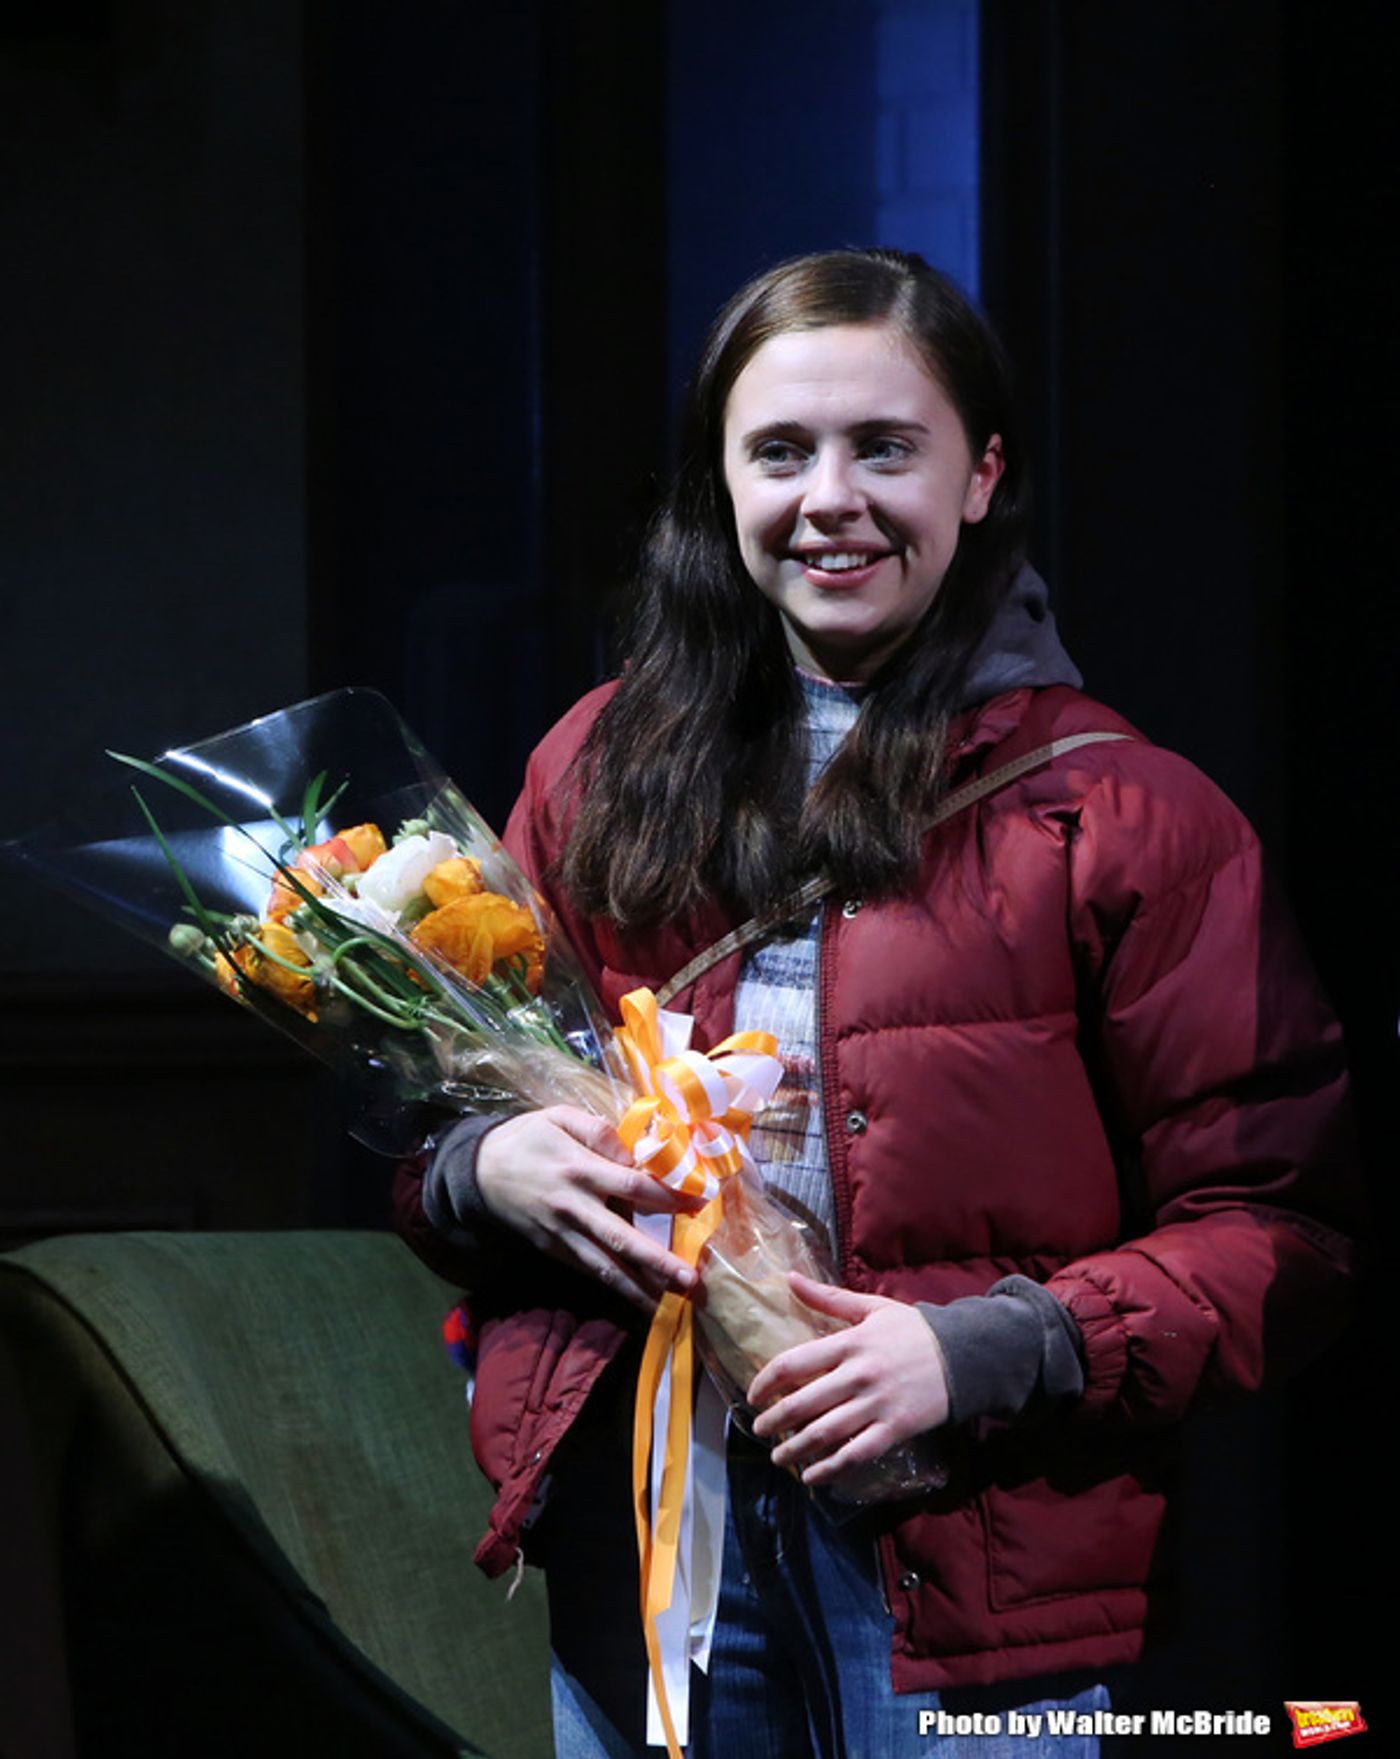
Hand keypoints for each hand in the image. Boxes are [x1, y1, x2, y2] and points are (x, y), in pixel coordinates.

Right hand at [476, 1105, 704, 1310]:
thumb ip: (598, 1131)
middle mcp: (573, 1207)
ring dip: (637, 1289)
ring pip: (603, 1267)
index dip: (667, 1197)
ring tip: (668, 1307)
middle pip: (621, 1239)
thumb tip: (633, 1153)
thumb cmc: (527, 1138)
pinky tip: (638, 1299)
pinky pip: (588, 1271)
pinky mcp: (553, 1250)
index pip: (632, 1186)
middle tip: (689, 1280)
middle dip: (656, 1262)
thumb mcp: (558, 1117)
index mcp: (579, 1169)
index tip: (699, 1205)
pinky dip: (613, 1287)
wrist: (479, 1171)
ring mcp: (561, 1234)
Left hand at [748, 1272, 949, 1489]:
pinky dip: (831, 1468)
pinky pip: (856, 1454)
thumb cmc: (913, 1330)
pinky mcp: (895, 1429)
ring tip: (778, 1456)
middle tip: (760, 1430)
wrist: (964, 1355)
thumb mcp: (871, 1308)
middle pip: (803, 1403)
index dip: (766, 1381)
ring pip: (825, 1433)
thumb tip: (789, 1278)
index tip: (754, 1395)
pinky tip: (813, 1475)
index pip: (794, 1363)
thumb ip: (828, 1298)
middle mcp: (858, 1375)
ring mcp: (877, 1404)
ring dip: (795, 1448)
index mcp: (850, 1342)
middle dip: (775, 1421)